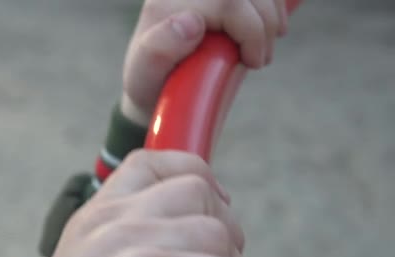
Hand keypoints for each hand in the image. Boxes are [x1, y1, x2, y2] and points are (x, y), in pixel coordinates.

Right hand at [14, 150, 247, 256]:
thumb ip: (132, 242)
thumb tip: (197, 232)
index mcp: (95, 219)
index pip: (152, 165)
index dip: (194, 176)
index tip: (215, 210)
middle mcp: (108, 221)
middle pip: (198, 191)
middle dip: (223, 237)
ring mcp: (126, 242)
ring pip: (218, 235)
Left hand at [122, 0, 287, 124]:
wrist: (153, 84)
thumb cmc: (149, 85)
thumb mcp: (145, 76)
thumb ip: (159, 49)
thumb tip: (191, 22)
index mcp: (165, 5)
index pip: (229, 2)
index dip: (251, 30)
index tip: (252, 62)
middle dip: (265, 24)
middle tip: (259, 59)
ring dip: (272, 13)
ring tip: (264, 47)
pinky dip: (273, 4)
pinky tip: (272, 25)